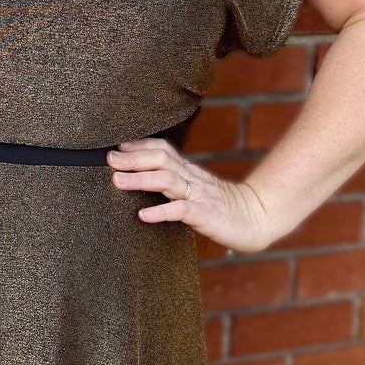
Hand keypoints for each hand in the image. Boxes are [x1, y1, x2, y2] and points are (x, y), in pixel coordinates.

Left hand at [106, 137, 273, 251]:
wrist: (256, 218)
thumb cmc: (221, 207)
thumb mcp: (195, 190)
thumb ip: (174, 184)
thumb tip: (145, 178)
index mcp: (189, 172)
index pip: (163, 150)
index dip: (140, 145)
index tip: (117, 145)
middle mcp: (192, 178)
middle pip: (161, 159)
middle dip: (134, 158)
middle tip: (109, 159)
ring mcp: (198, 196)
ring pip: (167, 180)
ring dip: (141, 179)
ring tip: (118, 181)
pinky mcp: (205, 215)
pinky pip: (181, 211)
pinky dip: (161, 212)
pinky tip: (142, 215)